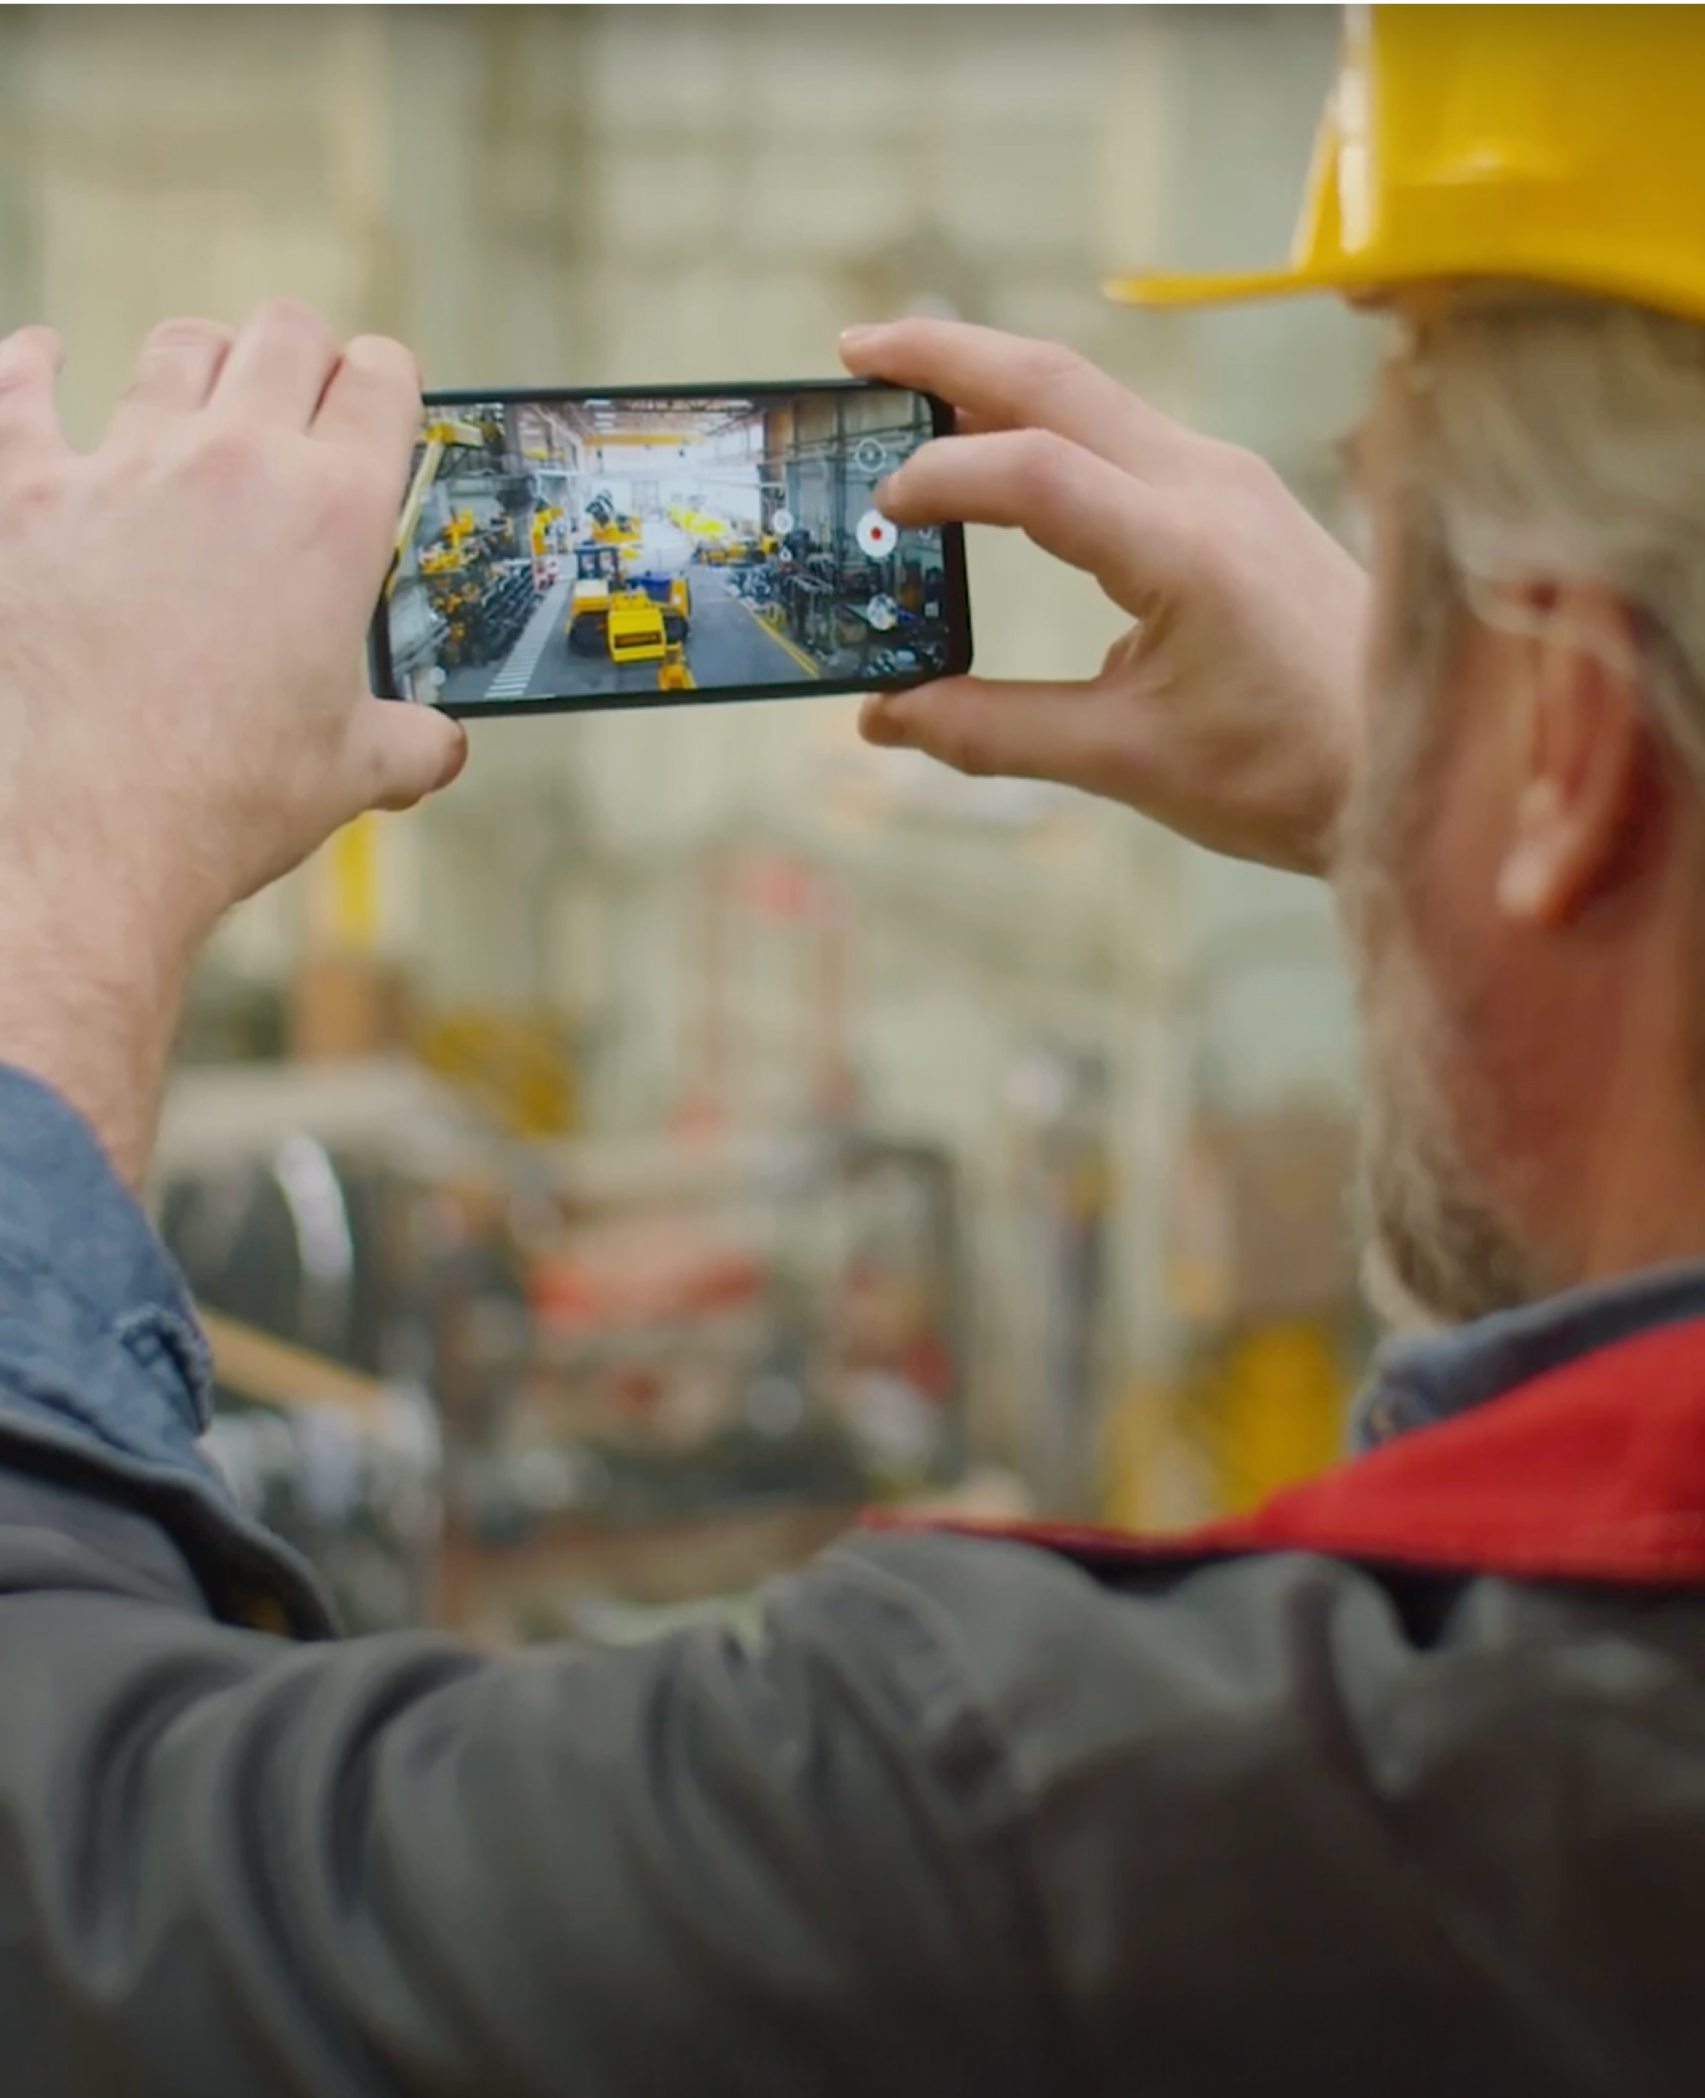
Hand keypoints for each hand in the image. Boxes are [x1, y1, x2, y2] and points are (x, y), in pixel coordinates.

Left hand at [0, 305, 465, 1179]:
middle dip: (303, 354)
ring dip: (200, 360)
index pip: (383, 385)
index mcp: (333, 519)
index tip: (380, 400)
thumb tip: (438, 751)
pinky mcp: (22, 493)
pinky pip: (23, 388)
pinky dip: (37, 369)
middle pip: (284, 334)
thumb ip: (409, 744)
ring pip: (176, 349)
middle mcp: (233, 466)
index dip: (388, 383)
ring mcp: (121, 468)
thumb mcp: (350, 775)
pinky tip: (45, 362)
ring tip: (202, 386)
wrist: (85, 834)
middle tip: (302, 390)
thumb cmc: (223, 801)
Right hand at [840, 320, 1367, 876]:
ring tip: (906, 381)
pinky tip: (1003, 443)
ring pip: (1092, 392)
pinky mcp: (1235, 495)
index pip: (1034, 472)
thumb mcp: (1127, 762)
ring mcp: (1227, 479)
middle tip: (853, 351)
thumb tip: (883, 720)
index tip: (876, 509)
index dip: (940, 477)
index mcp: (1184, 551)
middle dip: (947, 355)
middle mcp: (1208, 486)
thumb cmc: (1285, 773)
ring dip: (995, 376)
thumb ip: (995, 732)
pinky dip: (1046, 420)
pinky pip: (1124, 429)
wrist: (1411, 763)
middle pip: (1057, 380)